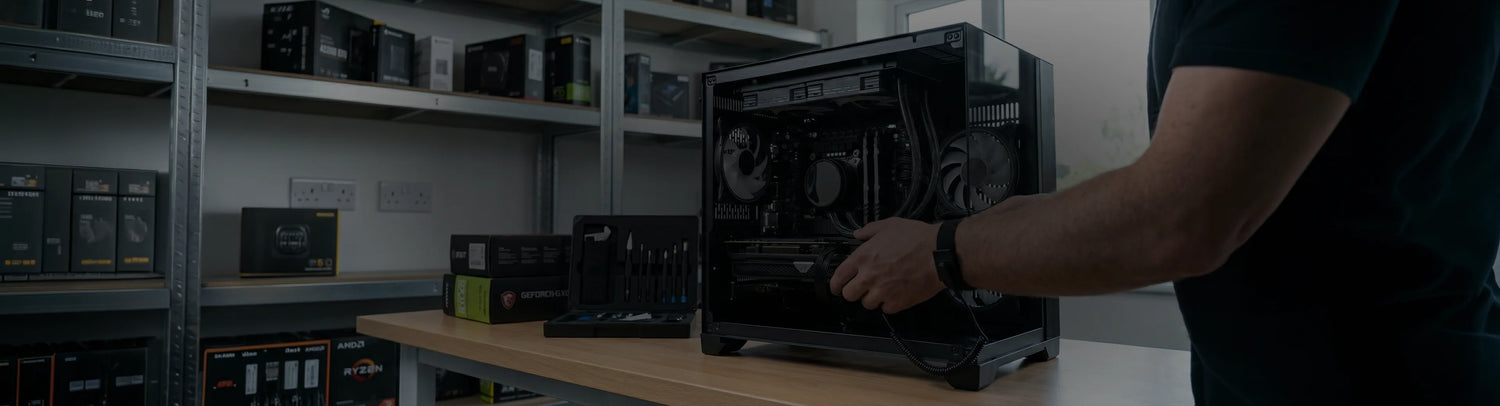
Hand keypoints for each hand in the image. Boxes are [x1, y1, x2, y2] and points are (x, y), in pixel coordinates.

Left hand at [829, 218, 945, 313]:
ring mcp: (883, 291)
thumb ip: (870, 230)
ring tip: (883, 289)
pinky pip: (886, 309)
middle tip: (861, 288)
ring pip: (867, 304)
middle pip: (849, 295)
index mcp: (864, 257)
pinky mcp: (897, 302)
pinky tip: (896, 293)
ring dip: (873, 298)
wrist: (939, 253)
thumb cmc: (918, 239)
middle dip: (853, 292)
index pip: (839, 277)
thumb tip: (859, 233)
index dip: (835, 284)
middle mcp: (870, 276)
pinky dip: (890, 304)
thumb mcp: (890, 225)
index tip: (837, 287)